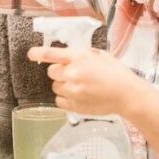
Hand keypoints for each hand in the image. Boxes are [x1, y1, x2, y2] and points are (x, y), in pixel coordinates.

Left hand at [27, 46, 143, 117]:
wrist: (127, 94)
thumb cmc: (116, 72)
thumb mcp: (99, 55)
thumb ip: (80, 55)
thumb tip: (65, 56)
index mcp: (79, 58)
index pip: (51, 54)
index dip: (38, 53)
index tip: (31, 54)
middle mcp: (72, 74)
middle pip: (51, 72)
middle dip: (59, 72)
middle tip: (73, 74)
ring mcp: (72, 91)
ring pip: (55, 87)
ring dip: (63, 85)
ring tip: (80, 86)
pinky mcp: (74, 105)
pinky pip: (59, 100)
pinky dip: (65, 98)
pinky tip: (79, 95)